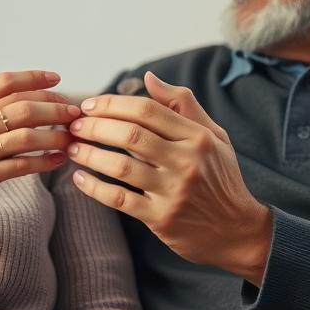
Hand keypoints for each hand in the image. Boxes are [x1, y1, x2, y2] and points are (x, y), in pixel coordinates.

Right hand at [0, 70, 79, 255]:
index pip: (5, 82)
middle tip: (72, 112)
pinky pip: (23, 166)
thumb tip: (23, 93)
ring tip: (70, 136)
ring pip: (28, 136)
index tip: (57, 80)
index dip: (35, 78)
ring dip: (55, 135)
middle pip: (23, 107)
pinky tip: (59, 159)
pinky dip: (46, 161)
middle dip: (54, 108)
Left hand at [67, 71, 272, 284]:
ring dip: (89, 154)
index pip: (147, 110)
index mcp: (198, 137)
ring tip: (71, 149)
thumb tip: (149, 77)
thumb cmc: (220, 178)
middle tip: (74, 126)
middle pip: (130, 134)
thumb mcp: (213, 137)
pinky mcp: (161, 218)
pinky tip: (80, 178)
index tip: (90, 105)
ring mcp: (174, 191)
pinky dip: (94, 188)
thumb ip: (183, 105)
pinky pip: (119, 199)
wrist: (237, 231)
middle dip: (95, 126)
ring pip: (120, 166)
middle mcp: (187, 162)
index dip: (113, 104)